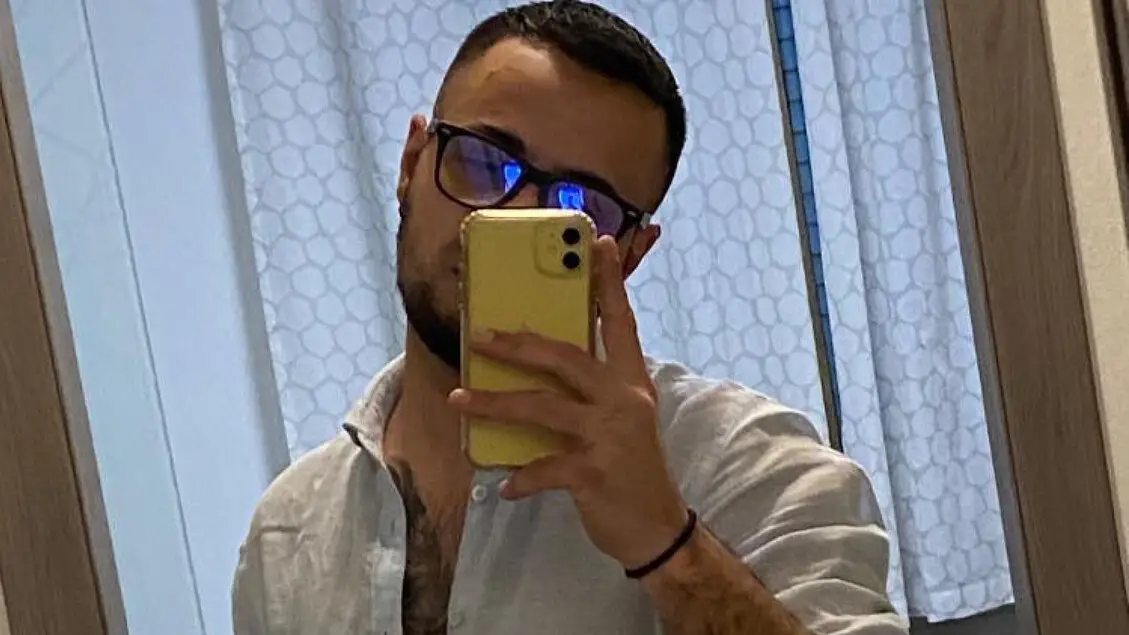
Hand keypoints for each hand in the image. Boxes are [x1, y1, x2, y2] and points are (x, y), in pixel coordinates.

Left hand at [448, 236, 689, 569]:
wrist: (656, 528)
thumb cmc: (630, 468)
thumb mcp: (622, 421)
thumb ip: (589, 392)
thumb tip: (536, 371)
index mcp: (631, 382)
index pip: (621, 323)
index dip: (609, 283)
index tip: (596, 244)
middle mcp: (624, 401)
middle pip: (567, 358)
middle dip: (518, 345)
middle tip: (479, 336)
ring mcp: (611, 436)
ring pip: (543, 407)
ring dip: (495, 403)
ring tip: (459, 399)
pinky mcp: (595, 472)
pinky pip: (545, 468)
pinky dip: (521, 477)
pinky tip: (504, 485)